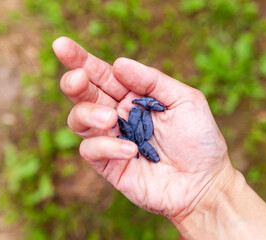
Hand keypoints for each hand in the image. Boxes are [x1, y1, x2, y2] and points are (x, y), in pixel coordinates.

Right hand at [53, 37, 232, 220]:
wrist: (204, 184)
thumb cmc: (199, 140)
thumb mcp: (184, 100)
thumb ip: (152, 80)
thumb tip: (117, 63)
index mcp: (134, 96)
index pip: (103, 74)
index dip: (81, 59)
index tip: (61, 45)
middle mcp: (119, 115)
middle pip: (84, 94)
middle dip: (74, 82)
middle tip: (78, 79)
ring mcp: (112, 140)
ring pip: (79, 120)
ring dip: (88, 114)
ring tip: (110, 118)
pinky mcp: (109, 165)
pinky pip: (91, 150)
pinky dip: (107, 146)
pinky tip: (132, 150)